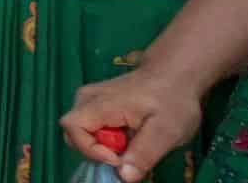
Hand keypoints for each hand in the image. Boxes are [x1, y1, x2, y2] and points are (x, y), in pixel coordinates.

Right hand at [62, 67, 205, 182]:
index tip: (119, 159)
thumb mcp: (166, 131)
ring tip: (133, 142)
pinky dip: (108, 139)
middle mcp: (86, 98)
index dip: (91, 150)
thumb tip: (124, 177)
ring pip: (83, 133)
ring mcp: (89, 99)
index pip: (73, 128)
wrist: (175, 75)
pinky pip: (92, 128)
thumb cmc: (172, 100)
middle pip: (74, 133)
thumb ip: (144, 154)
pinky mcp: (96, 103)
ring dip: (105, 146)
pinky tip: (130, 134)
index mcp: (99, 102)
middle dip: (98, 151)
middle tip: (128, 152)